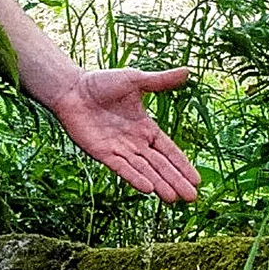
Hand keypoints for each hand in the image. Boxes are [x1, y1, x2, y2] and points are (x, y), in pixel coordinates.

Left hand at [46, 67, 200, 202]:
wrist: (72, 89)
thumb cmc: (101, 83)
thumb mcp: (135, 79)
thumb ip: (160, 81)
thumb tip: (188, 71)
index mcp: (145, 127)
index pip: (168, 150)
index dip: (182, 164)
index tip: (197, 180)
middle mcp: (134, 142)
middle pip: (159, 165)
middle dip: (175, 180)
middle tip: (192, 198)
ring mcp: (119, 149)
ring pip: (143, 170)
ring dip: (159, 184)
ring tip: (174, 198)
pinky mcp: (102, 153)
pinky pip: (121, 168)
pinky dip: (134, 178)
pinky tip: (148, 189)